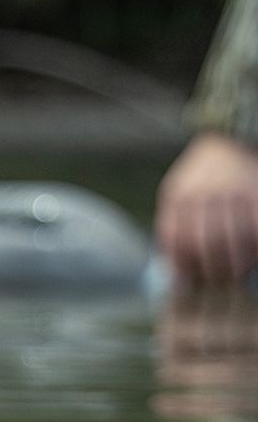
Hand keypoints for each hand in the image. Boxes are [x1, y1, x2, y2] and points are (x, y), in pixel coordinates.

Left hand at [157, 132, 257, 283]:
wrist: (227, 140)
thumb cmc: (198, 180)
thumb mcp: (176, 196)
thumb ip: (173, 232)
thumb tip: (177, 280)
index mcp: (178, 196)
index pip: (176, 238)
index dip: (182, 264)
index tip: (190, 281)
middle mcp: (204, 192)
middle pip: (207, 241)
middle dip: (214, 268)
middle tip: (220, 280)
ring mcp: (233, 190)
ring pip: (237, 236)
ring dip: (240, 261)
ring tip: (240, 273)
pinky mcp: (257, 191)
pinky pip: (257, 226)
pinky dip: (257, 245)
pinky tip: (255, 255)